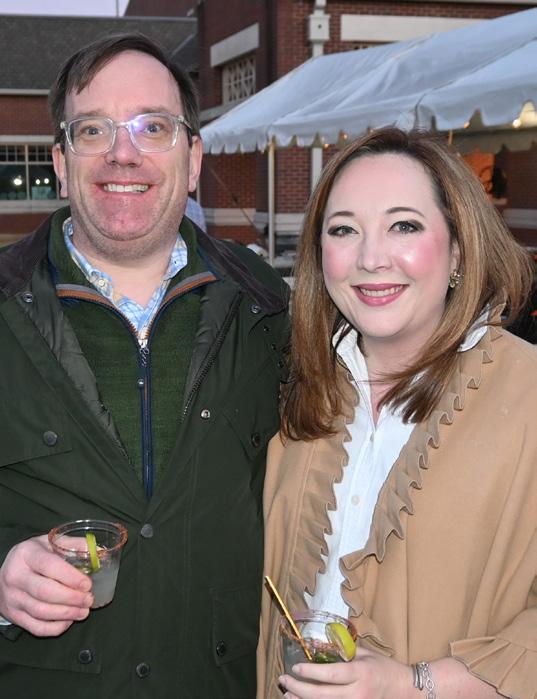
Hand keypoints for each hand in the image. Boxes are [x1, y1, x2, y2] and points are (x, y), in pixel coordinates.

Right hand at [0, 535, 93, 636]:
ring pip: (40, 612)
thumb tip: (99, 552)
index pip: (48, 565)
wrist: (7, 573)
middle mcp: (15, 575)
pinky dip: (55, 627)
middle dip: (71, 598)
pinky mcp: (14, 615)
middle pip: (44, 591)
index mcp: (26, 553)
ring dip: (66, 614)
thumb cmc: (35, 556)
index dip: (70, 577)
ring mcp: (12, 598)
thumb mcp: (50, 543)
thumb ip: (74, 545)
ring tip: (84, 611)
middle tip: (89, 599)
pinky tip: (69, 620)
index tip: (87, 584)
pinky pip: (36, 627)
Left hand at [278, 646, 412, 698]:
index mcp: (359, 673)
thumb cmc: (385, 669)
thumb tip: (322, 649)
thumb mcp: (366, 655)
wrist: (406, 690)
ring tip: (287, 693)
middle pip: (321, 695)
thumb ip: (345, 653)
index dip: (310, 672)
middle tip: (283, 680)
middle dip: (298, 688)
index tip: (295, 667)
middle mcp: (357, 693)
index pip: (330, 674)